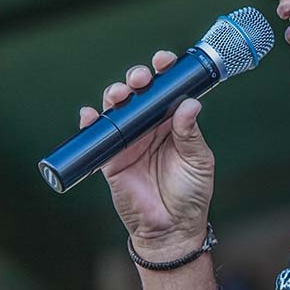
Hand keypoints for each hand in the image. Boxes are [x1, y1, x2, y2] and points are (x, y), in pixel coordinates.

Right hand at [79, 51, 213, 258]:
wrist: (172, 228)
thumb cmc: (191, 194)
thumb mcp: (198, 161)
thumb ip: (191, 133)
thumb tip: (190, 103)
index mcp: (174, 123)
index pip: (167, 91)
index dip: (164, 72)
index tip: (164, 61)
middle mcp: (150, 127)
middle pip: (139, 94)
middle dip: (136, 79)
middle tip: (140, 78)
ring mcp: (129, 141)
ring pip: (116, 109)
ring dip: (114, 95)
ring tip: (120, 94)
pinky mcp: (111, 158)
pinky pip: (97, 136)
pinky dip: (90, 123)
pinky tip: (90, 115)